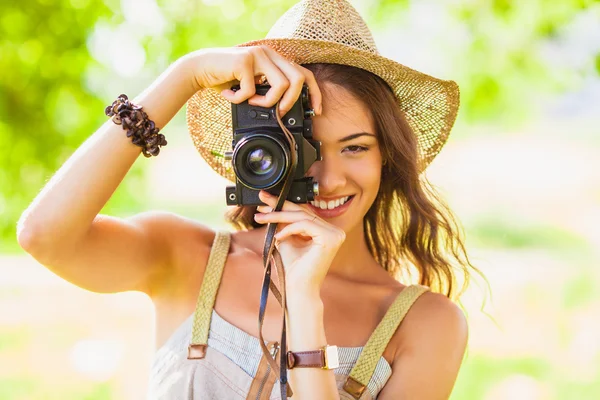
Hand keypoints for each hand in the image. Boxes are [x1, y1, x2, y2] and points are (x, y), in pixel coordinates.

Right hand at [180, 46, 322, 115]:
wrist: (200, 69)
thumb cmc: (227, 80)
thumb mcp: (254, 86)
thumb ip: (270, 91)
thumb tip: (287, 110)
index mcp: (275, 59)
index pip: (305, 74)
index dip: (314, 93)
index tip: (314, 111)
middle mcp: (270, 54)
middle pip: (298, 79)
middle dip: (290, 102)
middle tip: (278, 112)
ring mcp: (258, 55)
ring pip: (281, 85)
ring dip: (267, 102)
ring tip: (250, 102)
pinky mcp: (244, 61)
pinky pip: (252, 90)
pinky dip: (240, 99)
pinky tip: (230, 95)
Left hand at [253, 191, 345, 296]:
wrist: (297, 289)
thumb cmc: (292, 268)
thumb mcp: (286, 238)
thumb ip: (284, 222)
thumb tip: (273, 204)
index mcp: (326, 231)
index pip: (304, 213)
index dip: (284, 204)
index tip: (265, 199)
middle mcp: (335, 231)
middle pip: (303, 212)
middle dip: (279, 206)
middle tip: (260, 202)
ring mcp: (335, 235)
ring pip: (303, 217)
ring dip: (279, 216)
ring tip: (261, 219)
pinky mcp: (331, 239)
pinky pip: (305, 225)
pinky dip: (289, 228)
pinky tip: (278, 236)